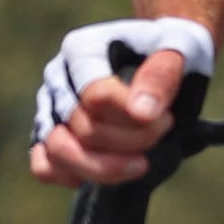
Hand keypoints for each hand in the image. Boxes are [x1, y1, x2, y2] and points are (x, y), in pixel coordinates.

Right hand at [30, 17, 208, 186]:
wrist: (160, 53)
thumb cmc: (171, 47)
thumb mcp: (179, 46)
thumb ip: (161, 75)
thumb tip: (142, 113)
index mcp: (82, 50)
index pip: (96, 96)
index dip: (133, 118)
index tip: (167, 120)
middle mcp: (58, 79)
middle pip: (82, 128)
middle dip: (131, 141)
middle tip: (165, 131)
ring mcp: (50, 107)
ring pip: (58, 151)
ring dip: (104, 167)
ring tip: (141, 164)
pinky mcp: (49, 134)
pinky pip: (44, 166)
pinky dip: (74, 176)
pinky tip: (112, 173)